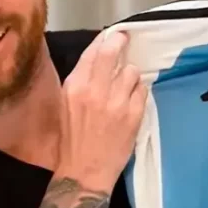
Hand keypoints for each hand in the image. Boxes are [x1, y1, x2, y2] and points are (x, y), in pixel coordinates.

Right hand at [56, 31, 147, 190]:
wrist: (83, 172)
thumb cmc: (70, 140)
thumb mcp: (65, 105)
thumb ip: (79, 81)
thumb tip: (95, 58)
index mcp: (75, 87)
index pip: (93, 52)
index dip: (105, 39)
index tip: (112, 35)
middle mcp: (95, 91)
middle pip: (113, 53)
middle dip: (120, 43)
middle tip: (124, 40)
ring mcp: (116, 103)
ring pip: (132, 71)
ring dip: (130, 75)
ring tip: (125, 85)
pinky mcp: (133, 115)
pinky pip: (142, 90)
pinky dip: (138, 92)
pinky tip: (131, 100)